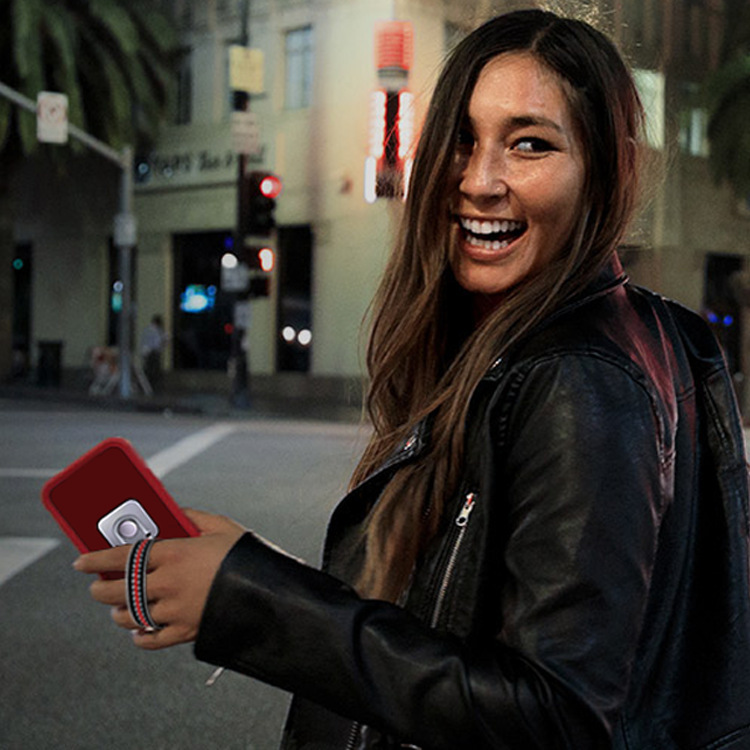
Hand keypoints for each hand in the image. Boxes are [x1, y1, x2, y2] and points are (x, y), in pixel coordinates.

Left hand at [73, 509, 245, 649]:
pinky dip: (140, 637)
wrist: (271, 592)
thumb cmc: (246, 554)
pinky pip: (151, 641)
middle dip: (100, 589)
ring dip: (118, 613)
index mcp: (175, 553)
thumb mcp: (222, 527)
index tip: (81, 562)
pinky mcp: (186, 632)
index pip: (123, 556)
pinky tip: (139, 631)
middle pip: (118, 589)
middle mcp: (169, 583)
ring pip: (130, 617)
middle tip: (97, 586)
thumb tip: (172, 510)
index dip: (96, 559)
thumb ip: (192, 517)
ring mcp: (175, 611)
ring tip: (118, 607)